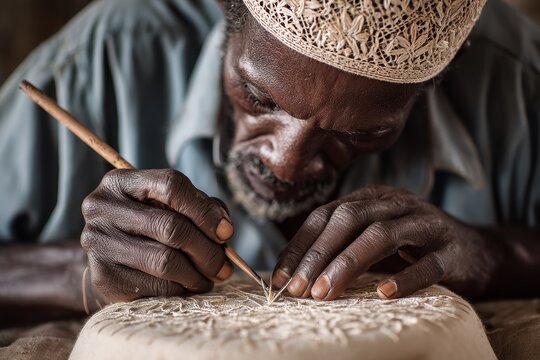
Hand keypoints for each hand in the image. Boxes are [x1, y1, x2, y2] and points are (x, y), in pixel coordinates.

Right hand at [81, 169, 234, 302]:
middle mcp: (102, 207)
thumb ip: (201, 206)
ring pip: (165, 260)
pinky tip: (187, 286)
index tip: (226, 232)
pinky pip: (155, 286)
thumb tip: (224, 230)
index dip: (205, 210)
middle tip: (225, 266)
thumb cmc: (148, 226)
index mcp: (121, 181)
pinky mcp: (102, 276)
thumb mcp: (170, 206)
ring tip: (210, 278)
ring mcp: (98, 242)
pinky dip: (180, 289)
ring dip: (197, 274)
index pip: (171, 185)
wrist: (107, 257)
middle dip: (207, 250)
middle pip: (171, 227)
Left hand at [272, 185, 498, 299]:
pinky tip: (383, 295)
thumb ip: (342, 245)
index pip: (326, 214)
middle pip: (349, 219)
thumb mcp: (374, 238)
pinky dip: (403, 279)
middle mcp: (397, 204)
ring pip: (382, 236)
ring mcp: (426, 225)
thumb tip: (293, 272)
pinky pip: (427, 264)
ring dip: (348, 264)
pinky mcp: (452, 252)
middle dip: (318, 254)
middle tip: (299, 289)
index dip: (301, 245)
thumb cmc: (413, 248)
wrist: (475, 252)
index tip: (281, 277)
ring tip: (325, 293)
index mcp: (373, 197)